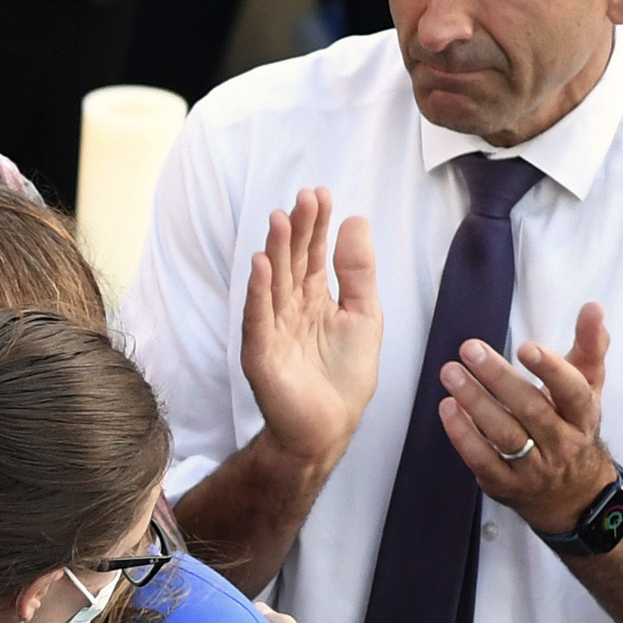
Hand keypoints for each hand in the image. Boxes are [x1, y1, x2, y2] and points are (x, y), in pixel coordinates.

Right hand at [239, 187, 380, 471]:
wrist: (329, 427)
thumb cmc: (345, 377)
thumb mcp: (365, 315)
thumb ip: (359, 272)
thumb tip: (356, 221)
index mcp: (314, 299)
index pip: (313, 254)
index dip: (317, 226)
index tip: (321, 195)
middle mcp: (289, 308)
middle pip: (292, 262)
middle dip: (297, 230)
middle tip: (303, 198)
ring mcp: (271, 329)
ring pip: (273, 283)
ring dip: (274, 250)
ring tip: (280, 219)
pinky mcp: (261, 353)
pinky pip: (258, 317)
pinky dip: (258, 292)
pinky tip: (261, 266)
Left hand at [441, 302, 615, 532]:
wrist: (574, 495)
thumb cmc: (573, 427)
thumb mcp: (588, 388)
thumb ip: (589, 346)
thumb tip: (593, 306)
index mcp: (583, 415)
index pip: (573, 391)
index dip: (551, 370)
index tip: (526, 346)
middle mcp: (563, 442)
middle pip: (531, 409)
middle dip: (499, 377)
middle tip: (469, 349)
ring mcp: (534, 467)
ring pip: (504, 435)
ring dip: (474, 402)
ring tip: (450, 373)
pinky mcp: (505, 484)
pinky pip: (482, 460)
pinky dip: (463, 435)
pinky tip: (447, 408)